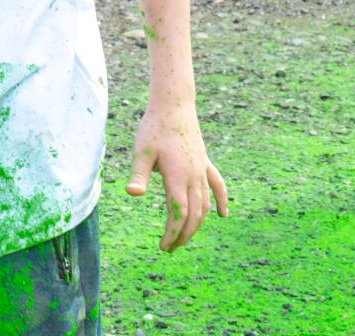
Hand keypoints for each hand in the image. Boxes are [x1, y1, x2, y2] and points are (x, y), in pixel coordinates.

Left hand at [126, 100, 227, 251]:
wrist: (174, 105)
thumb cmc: (154, 127)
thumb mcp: (142, 151)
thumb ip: (138, 174)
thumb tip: (132, 194)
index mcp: (178, 177)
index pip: (179, 214)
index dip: (173, 233)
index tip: (164, 247)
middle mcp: (194, 177)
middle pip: (194, 214)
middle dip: (183, 234)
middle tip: (171, 248)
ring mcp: (202, 170)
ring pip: (205, 204)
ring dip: (197, 223)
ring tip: (185, 237)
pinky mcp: (205, 162)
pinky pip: (218, 186)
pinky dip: (222, 202)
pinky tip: (223, 215)